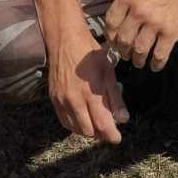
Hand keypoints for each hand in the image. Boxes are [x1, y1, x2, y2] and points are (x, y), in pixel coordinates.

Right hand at [46, 25, 128, 144]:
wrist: (64, 40)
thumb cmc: (90, 53)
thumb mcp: (108, 72)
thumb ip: (115, 98)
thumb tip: (123, 119)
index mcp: (91, 93)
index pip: (102, 125)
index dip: (111, 136)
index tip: (117, 137)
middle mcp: (75, 100)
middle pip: (89, 132)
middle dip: (100, 134)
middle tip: (108, 128)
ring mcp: (62, 101)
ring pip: (76, 129)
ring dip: (88, 131)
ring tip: (96, 122)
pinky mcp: (54, 99)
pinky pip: (65, 122)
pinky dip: (75, 125)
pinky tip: (82, 117)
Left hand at [103, 0, 177, 71]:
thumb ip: (131, 0)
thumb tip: (123, 19)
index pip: (111, 22)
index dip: (110, 35)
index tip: (113, 40)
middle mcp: (139, 10)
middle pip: (123, 39)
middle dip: (122, 50)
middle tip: (124, 54)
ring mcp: (155, 22)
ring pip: (139, 50)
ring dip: (137, 60)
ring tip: (138, 62)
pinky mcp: (172, 32)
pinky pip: (159, 54)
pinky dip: (156, 64)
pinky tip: (155, 65)